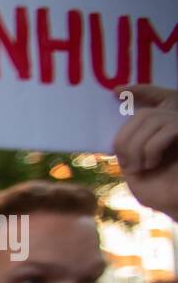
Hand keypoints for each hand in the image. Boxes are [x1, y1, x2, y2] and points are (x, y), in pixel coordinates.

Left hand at [114, 84, 177, 218]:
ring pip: (152, 119)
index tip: (116, 91)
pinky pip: (166, 129)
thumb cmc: (161, 193)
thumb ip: (129, 149)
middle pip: (144, 113)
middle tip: (127, 164)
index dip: (141, 90)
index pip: (157, 97)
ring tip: (140, 167)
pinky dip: (151, 148)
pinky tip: (152, 164)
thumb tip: (116, 135)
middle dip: (125, 138)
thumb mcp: (138, 167)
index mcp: (165, 129)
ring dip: (136, 146)